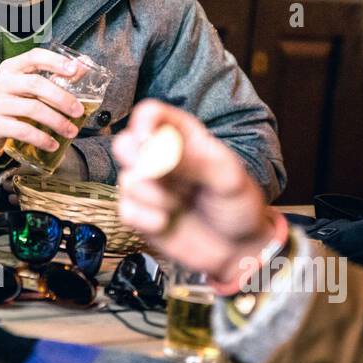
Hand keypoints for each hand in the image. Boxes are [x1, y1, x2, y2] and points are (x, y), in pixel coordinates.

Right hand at [0, 48, 85, 161]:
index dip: (55, 61)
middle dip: (61, 98)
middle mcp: (0, 82)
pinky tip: (52, 144)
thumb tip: (84, 67)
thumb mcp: (24, 88)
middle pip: (35, 84)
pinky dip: (42, 139)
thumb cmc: (9, 104)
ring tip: (71, 131)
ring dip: (56, 122)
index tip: (75, 70)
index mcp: (9, 68)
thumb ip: (50, 78)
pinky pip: (23, 131)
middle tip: (78, 111)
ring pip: (32, 109)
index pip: (34, 57)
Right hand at [113, 100, 273, 283]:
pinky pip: (126, 211)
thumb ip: (193, 162)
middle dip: (139, 160)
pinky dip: (147, 219)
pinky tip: (167, 222)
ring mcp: (148, 186)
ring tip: (181, 204)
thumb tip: (158, 153)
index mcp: (182, 136)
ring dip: (156, 197)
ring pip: (127, 181)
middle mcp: (159, 157)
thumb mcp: (227, 177)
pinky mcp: (140, 214)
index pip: (150, 115)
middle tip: (161, 174)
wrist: (238, 248)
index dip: (143, 123)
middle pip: (124, 143)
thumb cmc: (237, 204)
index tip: (147, 139)